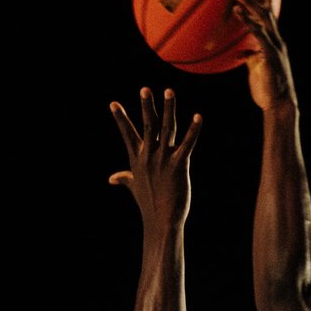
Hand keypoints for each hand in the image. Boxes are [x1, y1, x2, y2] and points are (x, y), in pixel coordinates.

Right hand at [108, 86, 199, 225]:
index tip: (113, 103)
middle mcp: (149, 156)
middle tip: (145, 89)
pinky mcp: (179, 165)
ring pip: (166, 129)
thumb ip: (124, 178)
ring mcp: (163, 160)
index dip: (121, 119)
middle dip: (147, 106)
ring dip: (169, 109)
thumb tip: (112, 178)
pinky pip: (187, 144)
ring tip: (169, 91)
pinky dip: (193, 130)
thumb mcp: (134, 187)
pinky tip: (198, 117)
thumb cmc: (149, 205)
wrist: (161, 221)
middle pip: (148, 125)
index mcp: (138, 159)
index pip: (128, 134)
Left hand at [231, 0, 294, 112]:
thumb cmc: (267, 90)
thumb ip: (250, 57)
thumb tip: (240, 52)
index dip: (261, 3)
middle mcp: (276, 41)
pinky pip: (257, 33)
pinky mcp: (270, 53)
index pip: (267, 19)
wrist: (278, 104)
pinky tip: (237, 12)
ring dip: (248, 3)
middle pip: (265, 13)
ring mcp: (274, 46)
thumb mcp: (255, 70)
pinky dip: (247, 21)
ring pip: (262, 18)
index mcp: (273, 43)